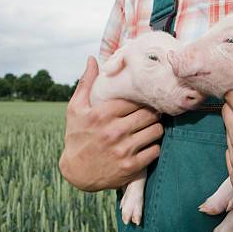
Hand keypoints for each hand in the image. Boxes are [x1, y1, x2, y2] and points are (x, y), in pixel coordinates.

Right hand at [59, 56, 162, 190]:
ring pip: (156, 131)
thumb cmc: (77, 136)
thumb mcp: (76, 109)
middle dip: (153, 112)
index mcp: (102, 114)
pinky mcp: (132, 167)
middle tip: (151, 113)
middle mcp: (114, 131)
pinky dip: (154, 147)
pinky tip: (147, 144)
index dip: (142, 98)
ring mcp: (124, 150)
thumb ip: (86, 83)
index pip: (135, 99)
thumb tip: (92, 58)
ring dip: (156, 128)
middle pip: (150, 114)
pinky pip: (156, 151)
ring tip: (150, 127)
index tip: (144, 99)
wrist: (76, 173)